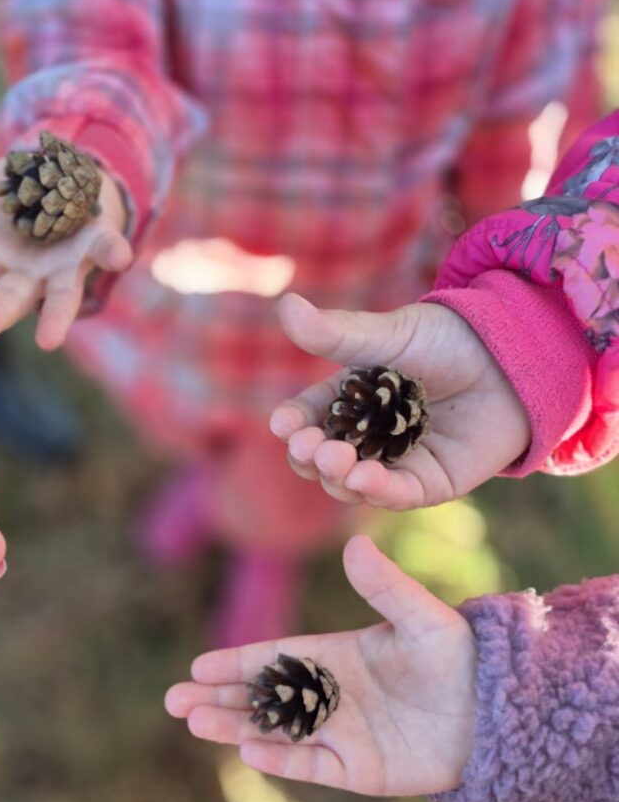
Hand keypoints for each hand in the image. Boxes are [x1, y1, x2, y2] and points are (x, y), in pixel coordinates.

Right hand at [0, 158, 131, 350]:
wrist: (73, 193)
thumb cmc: (20, 200)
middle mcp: (26, 275)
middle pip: (8, 298)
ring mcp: (63, 269)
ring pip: (57, 298)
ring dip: (54, 319)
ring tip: (47, 342)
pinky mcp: (97, 249)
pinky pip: (107, 252)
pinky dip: (113, 254)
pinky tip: (121, 259)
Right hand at [165, 535, 475, 795]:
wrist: (498, 714)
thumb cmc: (462, 659)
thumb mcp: (422, 617)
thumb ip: (384, 587)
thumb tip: (353, 544)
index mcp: (336, 656)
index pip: (274, 659)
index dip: (236, 664)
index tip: (198, 667)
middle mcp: (330, 697)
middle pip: (261, 698)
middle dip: (217, 699)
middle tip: (174, 702)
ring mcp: (340, 735)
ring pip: (274, 731)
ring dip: (234, 727)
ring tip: (195, 723)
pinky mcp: (358, 771)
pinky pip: (310, 764)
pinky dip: (280, 758)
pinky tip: (248, 750)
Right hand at [270, 293, 530, 509]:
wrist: (518, 358)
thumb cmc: (455, 339)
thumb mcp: (392, 334)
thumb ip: (340, 334)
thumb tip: (285, 306)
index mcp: (355, 399)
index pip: (312, 417)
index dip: (294, 424)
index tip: (283, 424)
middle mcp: (371, 436)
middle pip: (323, 458)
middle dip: (309, 455)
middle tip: (306, 445)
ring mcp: (397, 463)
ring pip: (350, 483)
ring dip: (335, 475)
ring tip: (333, 457)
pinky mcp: (429, 484)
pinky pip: (394, 494)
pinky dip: (374, 489)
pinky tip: (360, 477)